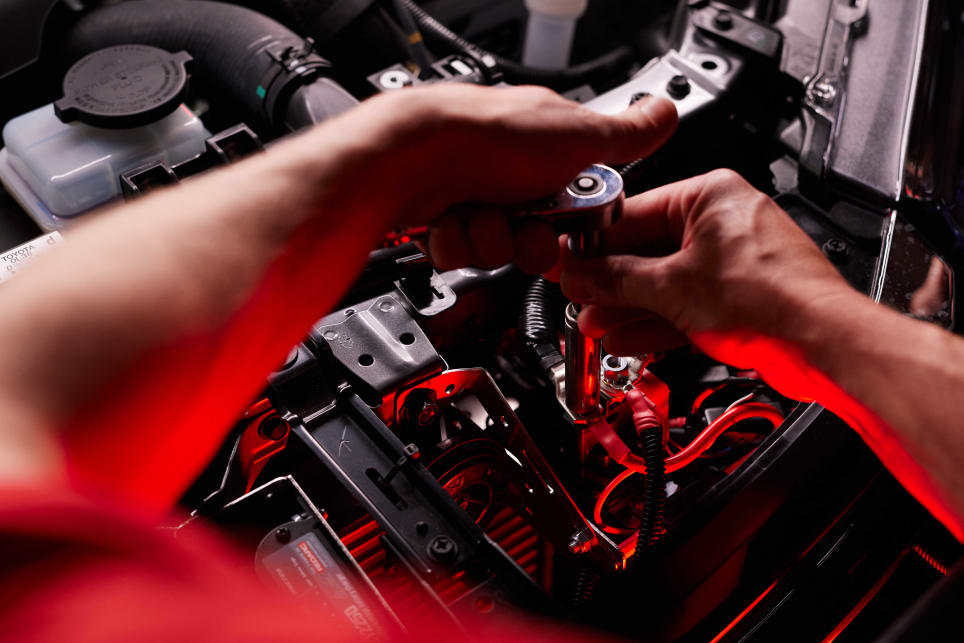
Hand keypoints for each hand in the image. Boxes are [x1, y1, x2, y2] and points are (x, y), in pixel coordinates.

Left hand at [360, 84, 677, 274]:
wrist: (411, 156)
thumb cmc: (487, 136)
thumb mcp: (577, 133)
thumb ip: (628, 133)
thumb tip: (668, 112)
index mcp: (548, 150)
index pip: (579, 207)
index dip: (577, 227)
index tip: (571, 229)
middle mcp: (510, 172)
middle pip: (539, 237)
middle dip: (531, 241)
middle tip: (522, 227)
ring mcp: (474, 195)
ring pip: (499, 250)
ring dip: (491, 240)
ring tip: (480, 217)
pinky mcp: (441, 220)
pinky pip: (461, 255)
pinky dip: (457, 243)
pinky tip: (453, 223)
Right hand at [559, 169, 857, 378]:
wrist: (821, 343)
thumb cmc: (771, 298)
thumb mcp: (671, 286)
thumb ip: (617, 279)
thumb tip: (584, 274)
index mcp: (710, 195)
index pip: (631, 214)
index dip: (593, 242)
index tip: (567, 261)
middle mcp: (725, 220)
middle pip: (648, 250)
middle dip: (609, 281)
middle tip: (576, 295)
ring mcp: (734, 259)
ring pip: (666, 281)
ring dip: (629, 306)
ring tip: (594, 321)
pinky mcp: (741, 295)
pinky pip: (687, 301)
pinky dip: (658, 319)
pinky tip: (627, 336)